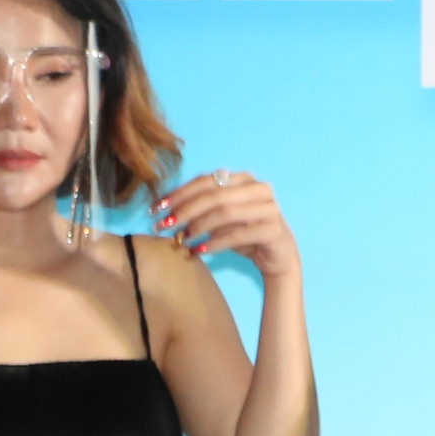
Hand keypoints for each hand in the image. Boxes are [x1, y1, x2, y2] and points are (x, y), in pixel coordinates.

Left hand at [156, 169, 299, 283]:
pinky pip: (237, 235)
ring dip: (198, 226)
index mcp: (244, 179)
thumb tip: (162, 207)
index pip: (206, 181)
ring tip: (182, 239)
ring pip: (225, 212)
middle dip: (184, 210)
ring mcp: (269, 208)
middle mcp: (259, 189)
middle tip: (164, 226)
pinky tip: (198, 251)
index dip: (179, 193)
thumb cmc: (245, 233)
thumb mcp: (220, 217)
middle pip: (214, 195)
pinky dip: (214, 243)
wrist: (278, 256)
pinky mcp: (273, 230)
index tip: (156, 209)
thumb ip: (199, 207)